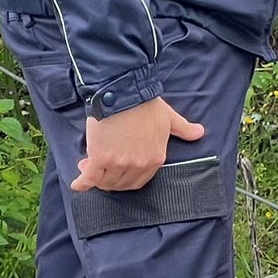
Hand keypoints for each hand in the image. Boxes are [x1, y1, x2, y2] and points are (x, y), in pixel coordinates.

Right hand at [72, 98, 204, 191]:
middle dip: (109, 178)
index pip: (139, 180)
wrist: (125, 93)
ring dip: (96, 177)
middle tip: (99, 169)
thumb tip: (199, 132)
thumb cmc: (146, 104)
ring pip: (105, 180)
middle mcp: (138, 164)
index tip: (116, 168)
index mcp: (155, 158)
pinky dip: (82, 183)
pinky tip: (77, 184)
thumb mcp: (169, 117)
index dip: (125, 177)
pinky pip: (90, 178)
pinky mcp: (100, 158)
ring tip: (86, 167)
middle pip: (120, 182)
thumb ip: (183, 128)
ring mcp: (119, 163)